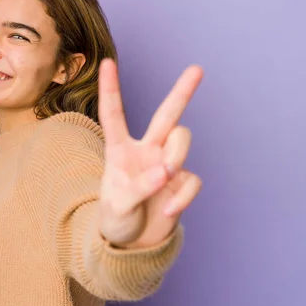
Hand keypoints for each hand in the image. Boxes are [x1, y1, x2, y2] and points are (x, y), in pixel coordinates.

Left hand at [97, 58, 203, 247]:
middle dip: (182, 92)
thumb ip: (139, 188)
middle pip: (167, 115)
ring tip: (164, 178)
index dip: (111, 89)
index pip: (114, 115)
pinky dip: (182, 195)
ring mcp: (166, 165)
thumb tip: (166, 172)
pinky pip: (191, 179)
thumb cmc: (116, 220)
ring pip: (182, 140)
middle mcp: (146, 151)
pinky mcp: (182, 183)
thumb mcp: (117, 207)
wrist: (134, 245)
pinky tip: (168, 209)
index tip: (107, 61)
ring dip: (176, 155)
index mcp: (120, 150)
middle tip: (197, 69)